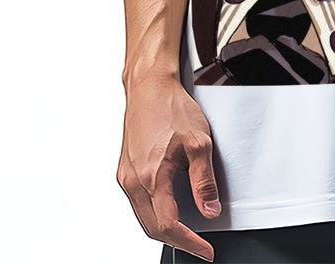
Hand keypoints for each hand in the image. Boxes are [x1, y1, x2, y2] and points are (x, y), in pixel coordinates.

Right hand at [117, 73, 220, 261]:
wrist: (149, 88)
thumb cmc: (171, 108)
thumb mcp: (199, 142)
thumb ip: (204, 181)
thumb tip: (210, 211)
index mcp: (151, 178)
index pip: (168, 225)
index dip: (189, 242)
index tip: (205, 250)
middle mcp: (133, 181)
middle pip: (152, 228)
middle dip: (177, 240)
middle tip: (199, 244)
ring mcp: (126, 177)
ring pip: (143, 217)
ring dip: (164, 228)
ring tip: (188, 230)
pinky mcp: (125, 170)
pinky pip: (138, 202)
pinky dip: (154, 212)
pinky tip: (170, 206)